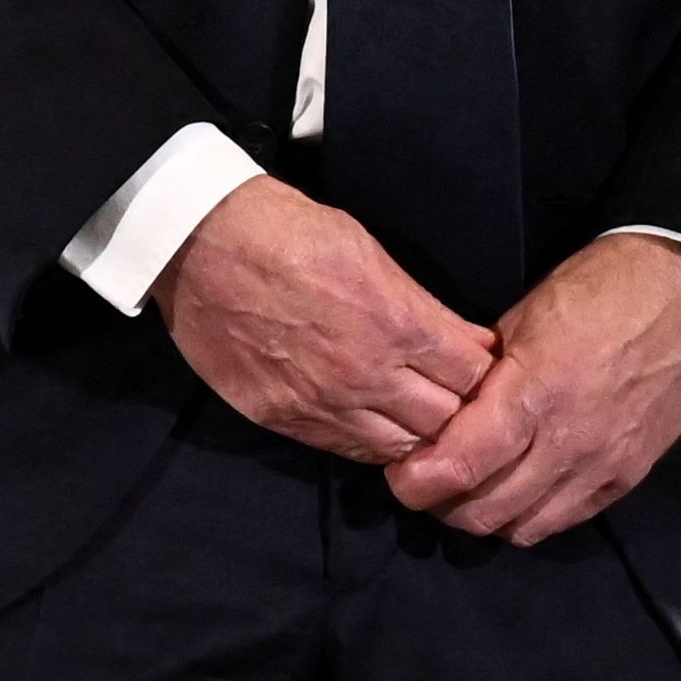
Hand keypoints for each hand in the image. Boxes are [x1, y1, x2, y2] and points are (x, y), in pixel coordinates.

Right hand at [158, 175, 492, 466]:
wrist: (198, 242)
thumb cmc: (285, 229)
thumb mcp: (368, 249)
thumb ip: (416, 304)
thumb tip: (458, 341)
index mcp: (396, 321)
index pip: (472, 375)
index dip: (482, 373)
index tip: (476, 366)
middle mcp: (367, 372)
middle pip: (447, 420)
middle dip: (459, 409)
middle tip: (453, 396)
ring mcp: (324, 402)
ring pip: (401, 448)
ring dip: (416, 434)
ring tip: (415, 417)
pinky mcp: (284, 418)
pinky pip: (348, 450)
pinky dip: (370, 442)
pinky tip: (373, 424)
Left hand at [381, 236, 680, 546]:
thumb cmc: (598, 291)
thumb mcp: (523, 317)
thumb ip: (486, 373)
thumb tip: (449, 407)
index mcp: (534, 392)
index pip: (463, 463)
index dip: (419, 482)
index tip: (400, 477)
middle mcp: (569, 440)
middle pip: (488, 510)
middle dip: (444, 505)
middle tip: (428, 484)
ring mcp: (603, 465)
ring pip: (526, 527)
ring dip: (488, 518)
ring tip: (471, 492)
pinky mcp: (629, 476)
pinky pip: (567, 520)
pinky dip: (533, 516)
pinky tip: (518, 493)